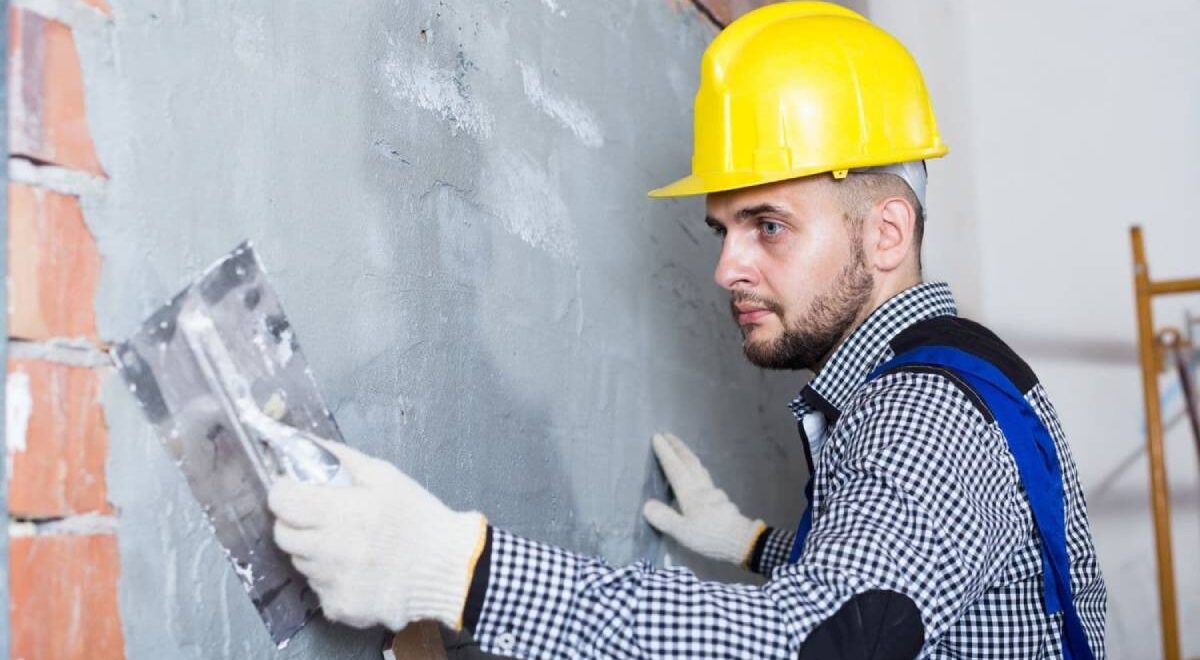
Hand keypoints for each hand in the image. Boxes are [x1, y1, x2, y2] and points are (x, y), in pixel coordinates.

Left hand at [267, 441, 486, 630]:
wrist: (448, 568)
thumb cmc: (417, 516)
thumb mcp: (385, 476)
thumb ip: (342, 458)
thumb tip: (304, 442)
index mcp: (340, 512)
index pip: (281, 502)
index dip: (283, 492)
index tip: (295, 489)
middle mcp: (330, 551)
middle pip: (282, 535)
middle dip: (294, 521)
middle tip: (318, 516)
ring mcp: (332, 583)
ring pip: (300, 562)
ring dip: (313, 550)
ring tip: (345, 543)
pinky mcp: (339, 608)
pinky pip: (319, 588)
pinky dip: (330, 577)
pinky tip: (357, 569)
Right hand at [642, 433, 765, 566]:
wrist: (742, 541)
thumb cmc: (710, 536)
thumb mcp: (683, 532)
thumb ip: (665, 518)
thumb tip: (647, 504)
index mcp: (690, 494)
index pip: (675, 469)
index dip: (666, 453)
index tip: (657, 437)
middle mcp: (702, 488)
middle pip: (689, 462)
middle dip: (678, 447)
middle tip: (668, 435)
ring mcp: (714, 493)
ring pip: (699, 468)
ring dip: (689, 456)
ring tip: (682, 451)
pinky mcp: (722, 500)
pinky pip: (706, 478)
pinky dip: (698, 470)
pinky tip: (700, 477)